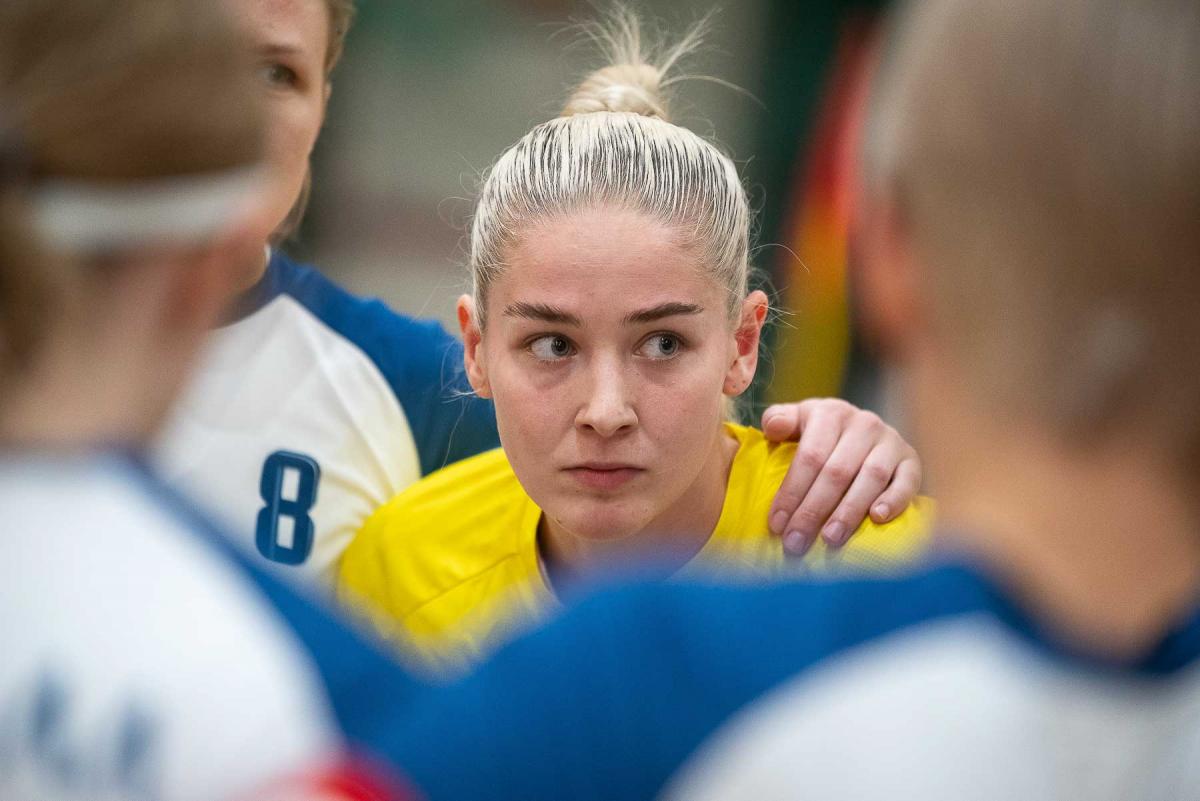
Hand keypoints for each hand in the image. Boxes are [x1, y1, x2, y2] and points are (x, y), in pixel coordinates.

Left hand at [762, 398, 921, 555]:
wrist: (863, 431)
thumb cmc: (820, 433)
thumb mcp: (797, 420)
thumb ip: (778, 420)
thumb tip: (773, 428)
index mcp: (831, 413)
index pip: (810, 455)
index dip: (792, 491)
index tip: (776, 524)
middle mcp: (864, 424)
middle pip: (837, 471)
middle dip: (813, 511)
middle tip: (796, 542)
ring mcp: (891, 441)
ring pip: (871, 477)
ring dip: (849, 512)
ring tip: (830, 539)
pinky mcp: (911, 459)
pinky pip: (907, 481)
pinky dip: (894, 500)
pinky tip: (877, 519)